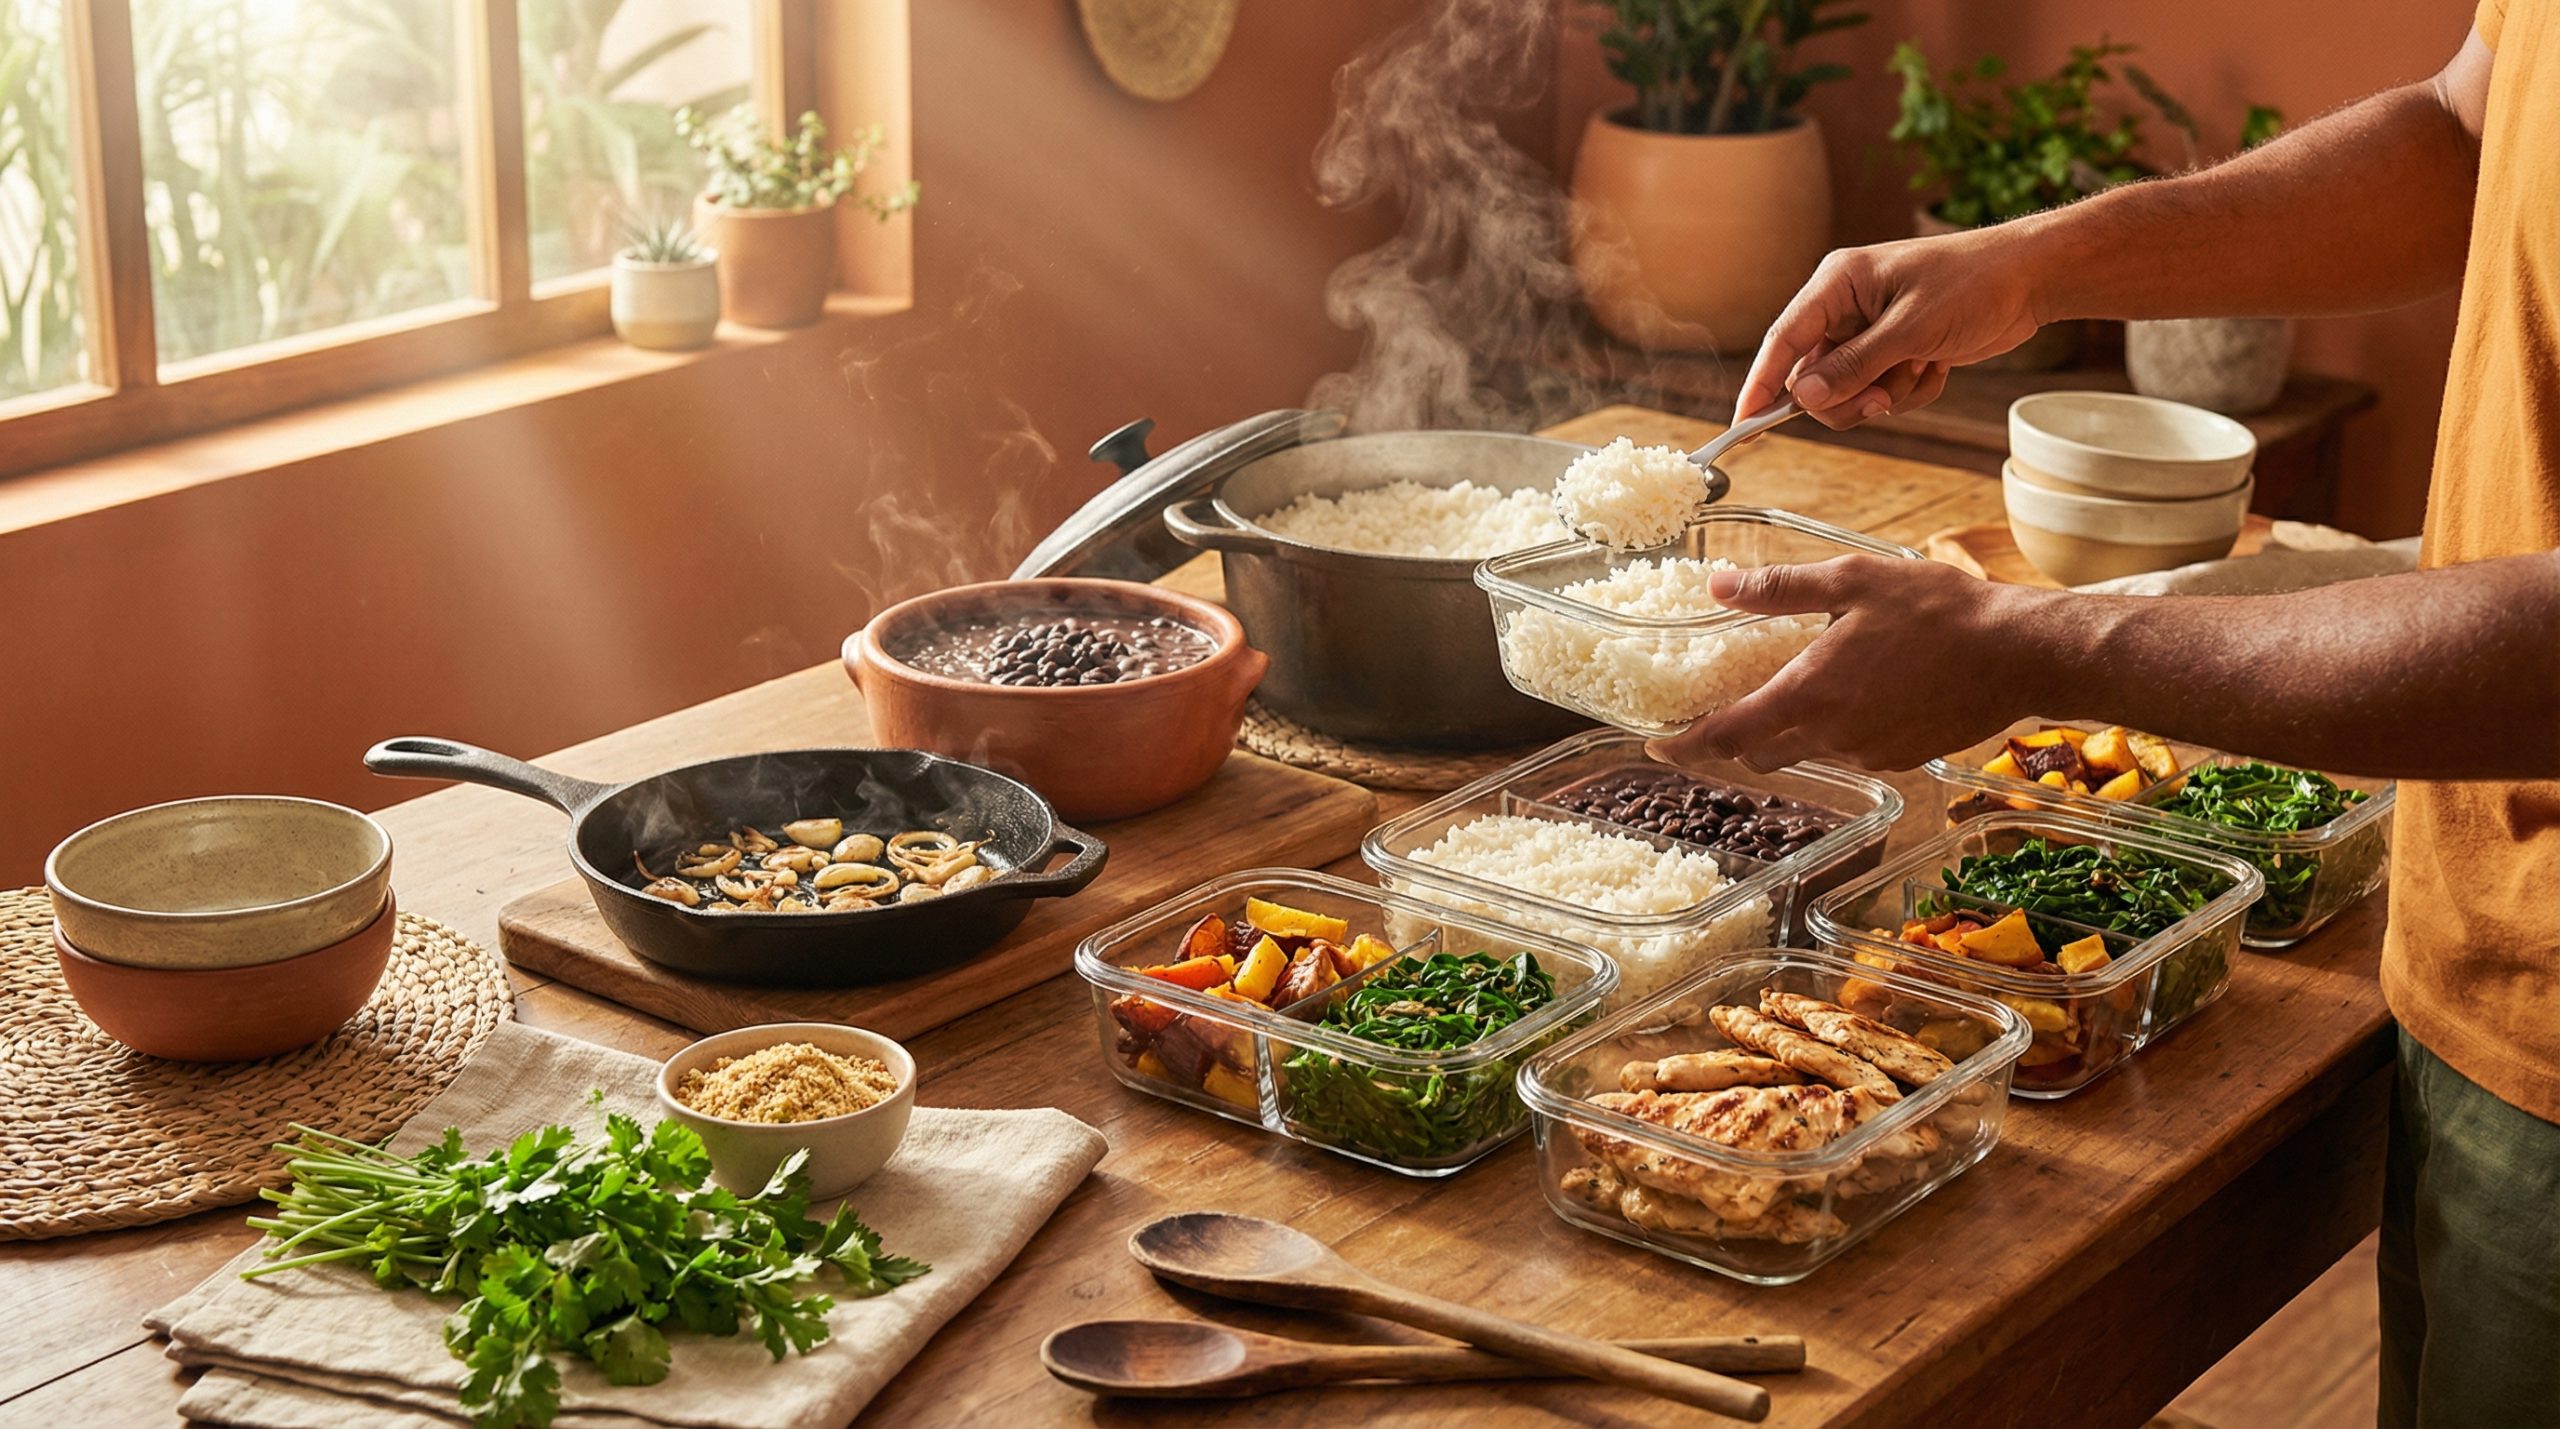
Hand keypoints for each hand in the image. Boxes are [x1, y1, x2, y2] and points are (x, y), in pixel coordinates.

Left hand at [1648, 557, 2064, 772]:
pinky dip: (1830, 733)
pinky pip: (1847, 752)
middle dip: (1728, 741)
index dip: (1685, 745)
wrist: (2021, 652)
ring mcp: (1869, 753)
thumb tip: (1717, 583)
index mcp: (1809, 695)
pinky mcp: (1901, 758)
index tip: (1657, 743)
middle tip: (1712, 715)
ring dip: (1783, 734)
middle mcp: (1832, 736)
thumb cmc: (1940, 611)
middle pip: (1758, 754)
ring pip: (1804, 755)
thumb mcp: (1852, 581)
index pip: (1726, 737)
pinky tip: (1846, 697)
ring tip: (1782, 696)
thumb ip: (1778, 588)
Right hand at [1736, 226, 2054, 430]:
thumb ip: (1854, 364)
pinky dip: (1908, 392)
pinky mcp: (1894, 352)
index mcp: (1837, 284)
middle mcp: (1846, 309)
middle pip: (1813, 378)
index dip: (1761, 384)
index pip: (1783, 340)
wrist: (2031, 279)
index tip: (1744, 424)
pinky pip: (1879, 394)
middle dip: (1847, 397)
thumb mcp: (1911, 328)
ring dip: (1883, 396)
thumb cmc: (1974, 283)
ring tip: (1920, 371)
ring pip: (1847, 392)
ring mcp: (1870, 333)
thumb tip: (1803, 396)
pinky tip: (1936, 367)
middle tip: (1880, 397)